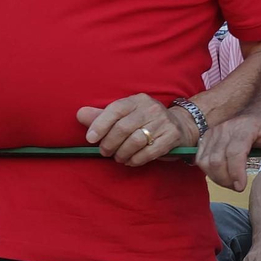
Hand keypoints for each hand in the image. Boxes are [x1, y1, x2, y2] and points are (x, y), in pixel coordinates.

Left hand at [75, 94, 192, 166]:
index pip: (115, 109)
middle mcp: (151, 108)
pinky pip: (149, 152)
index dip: (100, 124)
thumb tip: (80, 114)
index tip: (90, 139)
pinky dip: (136, 159)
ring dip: (122, 153)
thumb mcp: (126, 115)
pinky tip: (131, 161)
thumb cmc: (146, 122)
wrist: (180, 126)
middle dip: (110, 143)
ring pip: (136, 141)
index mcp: (137, 100)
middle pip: (124, 128)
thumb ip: (102, 116)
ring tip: (118, 158)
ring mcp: (163, 122)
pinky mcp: (172, 136)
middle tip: (104, 152)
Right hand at [197, 115, 260, 189]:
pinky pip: (200, 160)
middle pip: (217, 160)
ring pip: (206, 162)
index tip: (241, 186)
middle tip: (238, 186)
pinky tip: (222, 175)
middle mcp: (224, 129)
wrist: (253, 117)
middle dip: (227, 179)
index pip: (235, 152)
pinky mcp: (204, 139)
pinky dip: (209, 172)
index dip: (236, 172)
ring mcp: (212, 134)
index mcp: (244, 127)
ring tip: (231, 182)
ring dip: (217, 178)